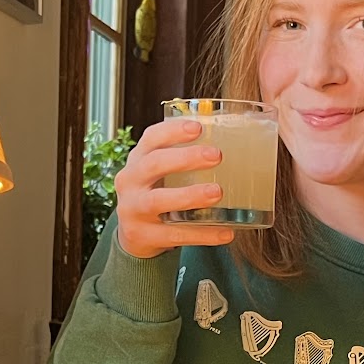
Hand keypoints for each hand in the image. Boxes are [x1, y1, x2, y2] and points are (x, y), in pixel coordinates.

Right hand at [113, 118, 237, 259]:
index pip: (151, 138)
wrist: (132, 235)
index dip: (173, 131)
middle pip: (153, 164)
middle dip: (185, 158)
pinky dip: (202, 234)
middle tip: (216, 156)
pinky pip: (175, 235)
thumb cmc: (155, 194)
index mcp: (137, 160)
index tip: (198, 127)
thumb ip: (181, 160)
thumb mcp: (159, 174)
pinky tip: (225, 233)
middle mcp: (130, 182)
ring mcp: (133, 210)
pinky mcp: (142, 236)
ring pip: (158, 201)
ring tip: (217, 192)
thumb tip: (233, 143)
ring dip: (189, 195)